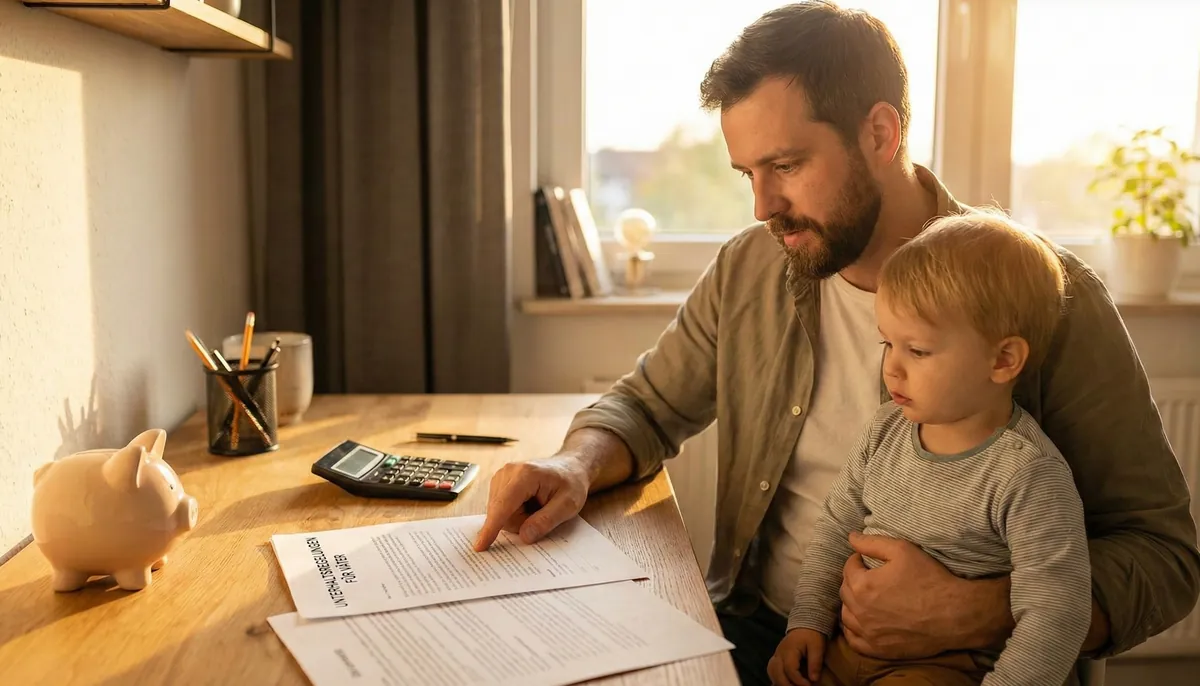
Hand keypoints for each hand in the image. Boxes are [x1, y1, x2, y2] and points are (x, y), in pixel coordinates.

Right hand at [472, 456, 588, 550]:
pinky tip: (528, 503)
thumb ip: (546, 521)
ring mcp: (501, 476)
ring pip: (499, 513)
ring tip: (537, 506)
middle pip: (501, 513)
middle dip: (521, 522)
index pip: (503, 505)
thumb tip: (524, 536)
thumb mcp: (568, 505)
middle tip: (543, 512)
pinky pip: (500, 509)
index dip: (492, 527)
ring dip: (518, 518)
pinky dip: (514, 512)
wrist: (570, 467)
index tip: (480, 545)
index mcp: (525, 474)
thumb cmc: (571, 483)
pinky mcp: (499, 483)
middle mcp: (507, 472)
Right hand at [767, 628, 824, 685]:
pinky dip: (776, 678)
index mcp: (789, 650)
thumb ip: (815, 662)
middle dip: (787, 685)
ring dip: (780, 682)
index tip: (809, 685)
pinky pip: (772, 670)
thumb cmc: (811, 635)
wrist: (805, 625)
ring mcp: (776, 655)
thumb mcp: (817, 647)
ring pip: (771, 672)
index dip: (798, 681)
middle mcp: (779, 654)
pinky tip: (784, 683)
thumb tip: (814, 679)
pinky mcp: (777, 658)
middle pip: (777, 673)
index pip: (790, 669)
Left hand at [839, 532, 1012, 659]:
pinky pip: (854, 641)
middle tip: (869, 576)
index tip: (867, 560)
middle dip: (853, 580)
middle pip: (845, 591)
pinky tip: (861, 622)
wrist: (955, 614)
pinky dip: (853, 630)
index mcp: (863, 585)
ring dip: (851, 604)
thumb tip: (850, 537)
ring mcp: (869, 633)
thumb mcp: (902, 550)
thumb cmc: (930, 579)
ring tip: (865, 597)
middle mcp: (860, 611)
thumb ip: (872, 543)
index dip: (857, 560)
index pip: (849, 568)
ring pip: (846, 616)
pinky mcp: (879, 650)